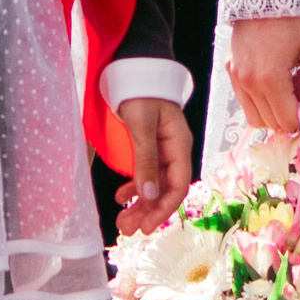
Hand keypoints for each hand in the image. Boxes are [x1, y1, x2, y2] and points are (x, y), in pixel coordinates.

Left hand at [112, 97, 194, 233]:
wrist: (136, 69)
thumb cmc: (141, 92)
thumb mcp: (142, 126)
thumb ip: (145, 160)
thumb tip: (148, 196)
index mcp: (179, 146)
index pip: (178, 186)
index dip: (163, 210)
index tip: (146, 228)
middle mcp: (173, 151)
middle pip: (165, 190)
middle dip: (147, 212)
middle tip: (126, 230)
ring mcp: (162, 150)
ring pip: (153, 185)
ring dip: (139, 204)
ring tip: (122, 220)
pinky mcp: (149, 147)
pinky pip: (145, 174)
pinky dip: (133, 188)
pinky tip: (120, 197)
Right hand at [226, 15, 299, 134]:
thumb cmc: (292, 20)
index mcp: (270, 79)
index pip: (286, 122)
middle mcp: (248, 83)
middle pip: (271, 123)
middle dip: (290, 112)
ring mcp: (236, 78)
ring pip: (256, 117)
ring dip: (274, 109)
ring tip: (286, 83)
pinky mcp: (230, 71)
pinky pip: (245, 102)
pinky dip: (260, 100)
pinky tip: (272, 77)